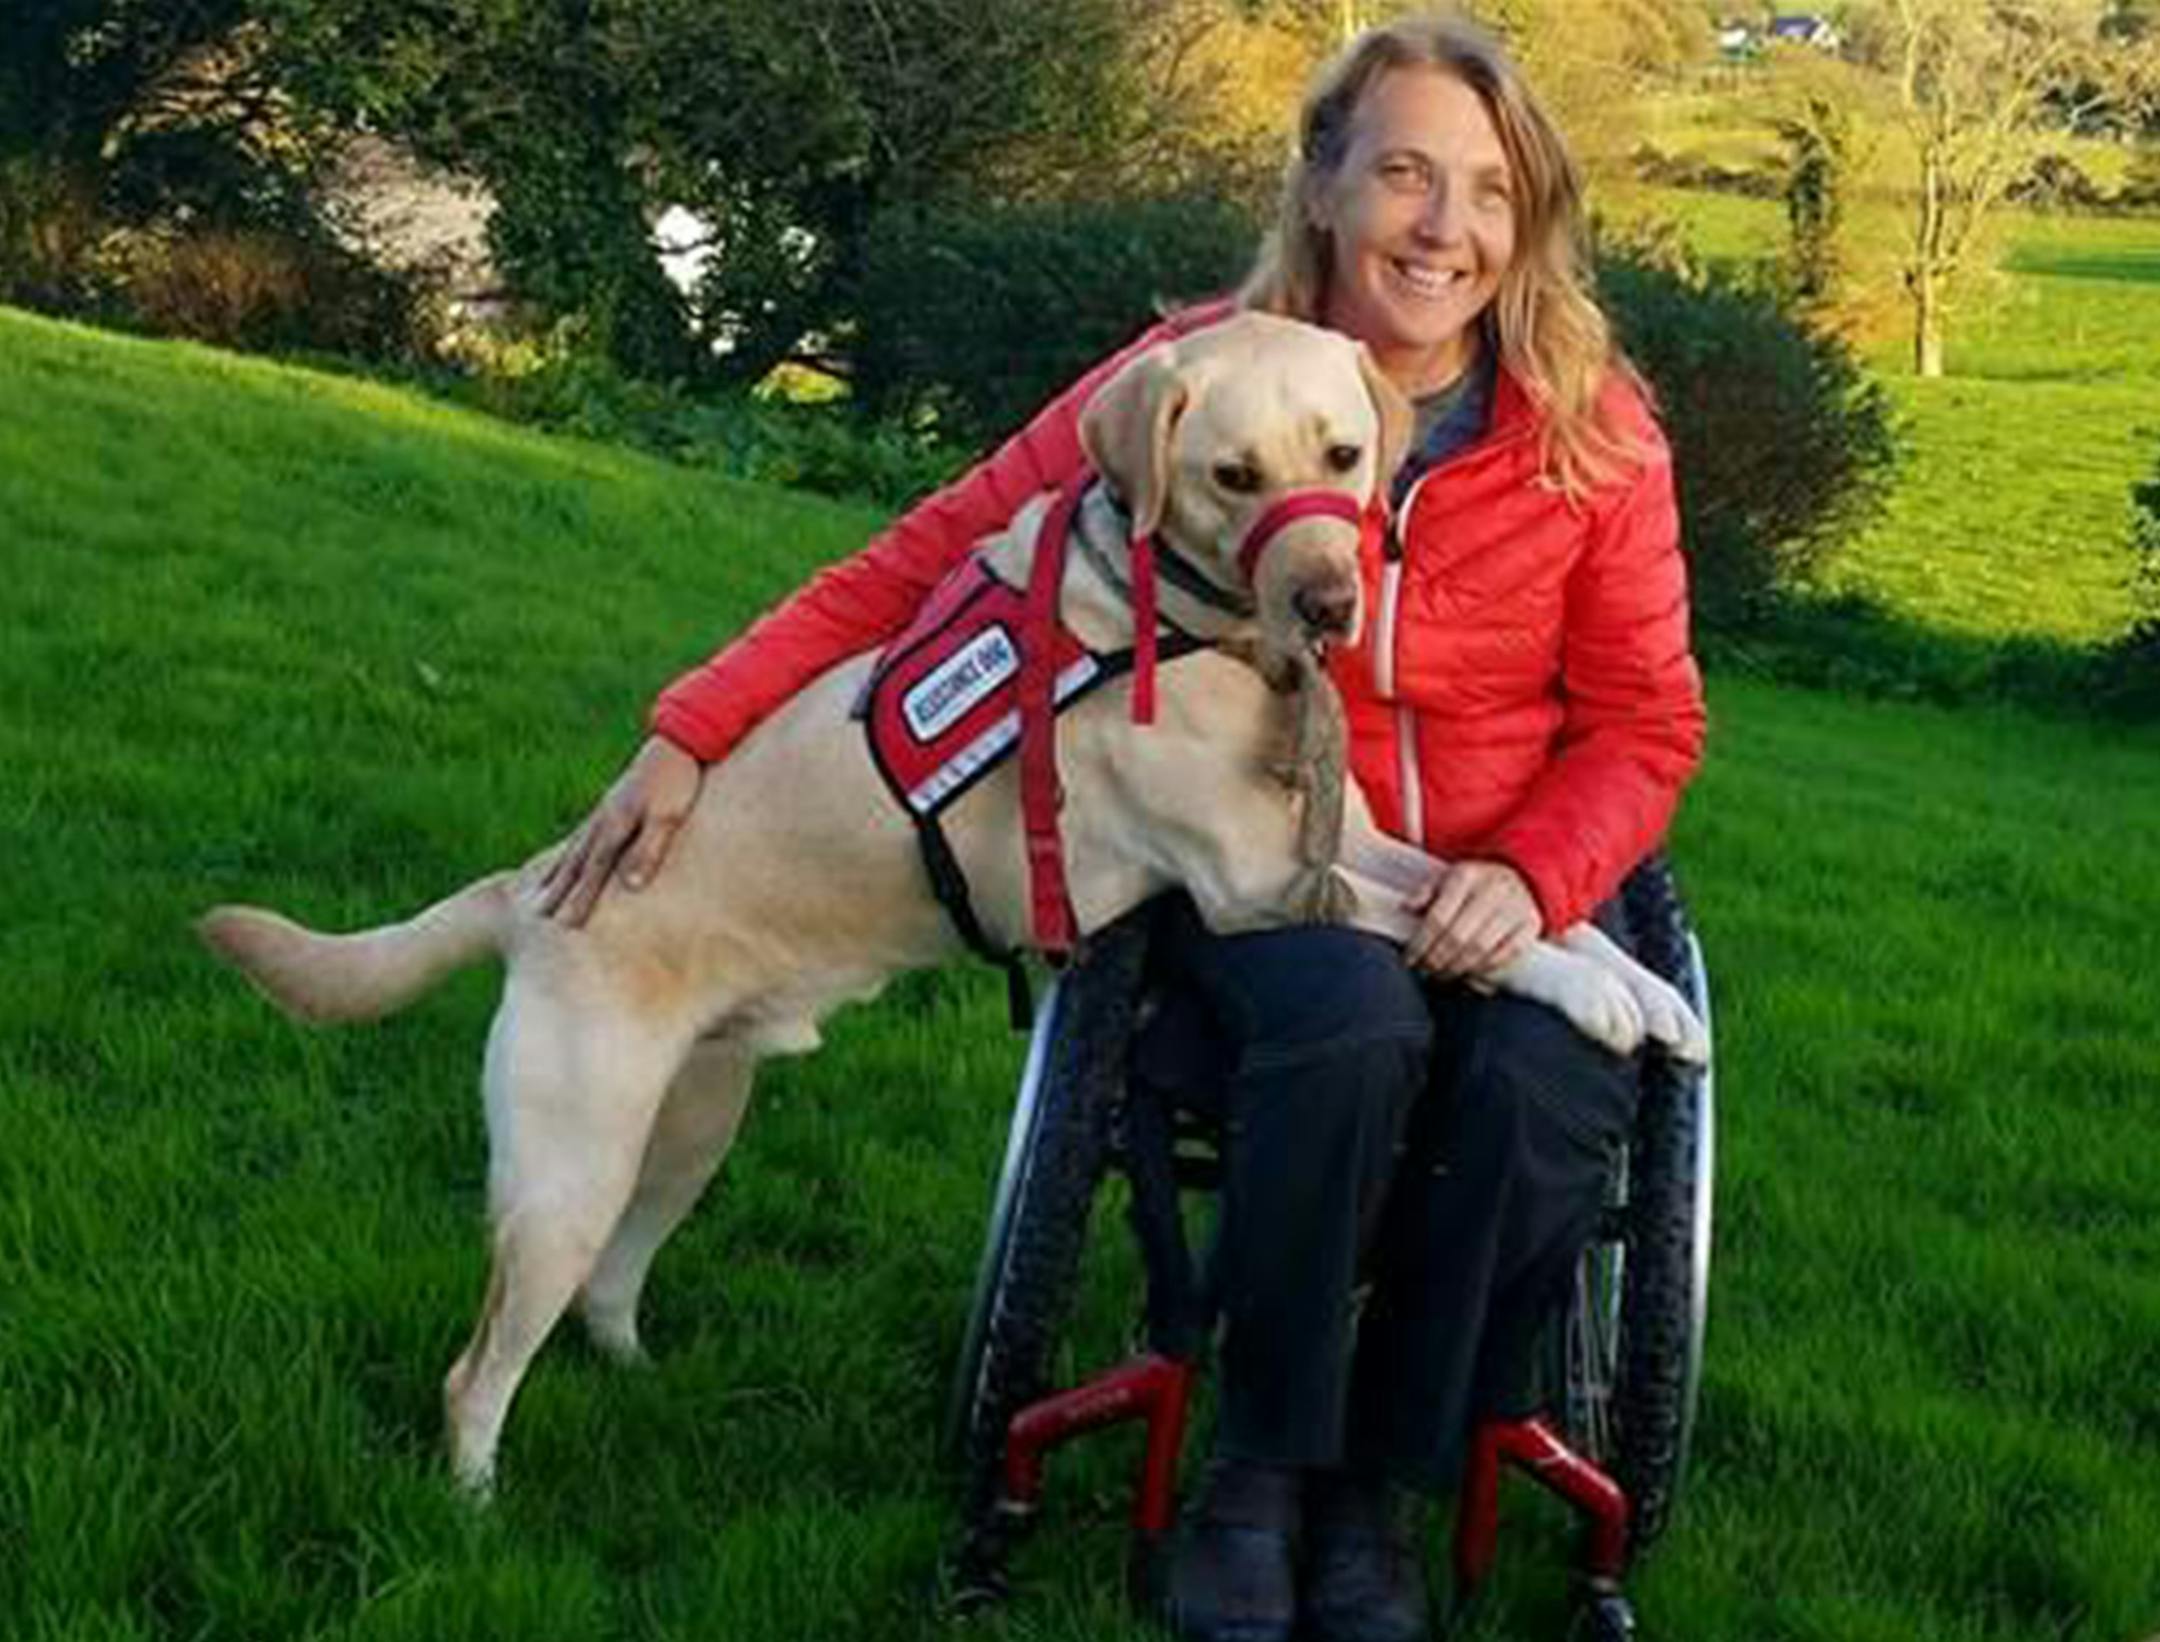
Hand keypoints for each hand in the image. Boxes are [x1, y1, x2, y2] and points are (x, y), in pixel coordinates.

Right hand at [537, 736, 704, 927]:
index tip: (563, 928)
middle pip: (574, 866)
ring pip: (572, 852)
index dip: (579, 900)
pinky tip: (562, 863)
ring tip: (538, 898)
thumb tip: (630, 887)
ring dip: (555, 876)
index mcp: (614, 827)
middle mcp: (601, 822)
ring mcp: (603, 814)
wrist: (677, 742)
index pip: (593, 873)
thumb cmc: (677, 780)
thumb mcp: (667, 817)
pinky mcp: (610, 808)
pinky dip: (566, 855)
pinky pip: (580, 838)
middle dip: (557, 894)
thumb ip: (648, 850)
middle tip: (538, 921)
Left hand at [1402, 859, 1541, 978]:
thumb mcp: (1446, 878)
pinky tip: (1470, 973)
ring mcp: (1515, 907)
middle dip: (1436, 961)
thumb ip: (1425, 893)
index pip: (1438, 918)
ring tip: (1442, 974)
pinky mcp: (1531, 924)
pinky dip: (1485, 969)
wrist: (1519, 875)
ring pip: (1480, 949)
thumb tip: (1406, 907)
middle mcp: (1492, 890)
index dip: (1420, 945)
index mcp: (1466, 876)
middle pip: (1457, 937)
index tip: (1410, 959)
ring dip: (1456, 969)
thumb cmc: (1475, 883)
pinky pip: (1506, 955)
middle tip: (1424, 970)